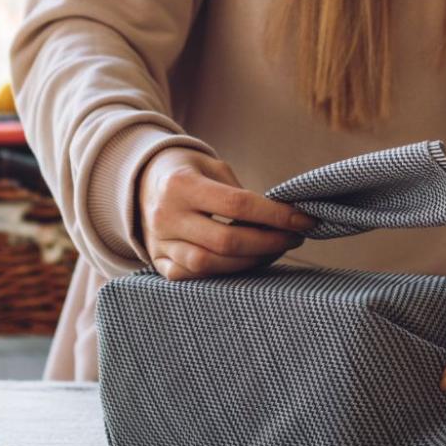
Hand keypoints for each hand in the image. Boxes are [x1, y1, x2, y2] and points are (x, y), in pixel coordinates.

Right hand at [137, 146, 315, 278]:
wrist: (140, 182)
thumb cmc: (188, 172)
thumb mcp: (212, 167)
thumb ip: (241, 194)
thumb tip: (282, 219)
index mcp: (180, 185)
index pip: (237, 205)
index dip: (275, 216)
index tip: (304, 220)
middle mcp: (165, 216)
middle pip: (226, 242)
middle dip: (269, 243)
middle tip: (294, 238)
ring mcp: (159, 243)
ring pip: (210, 265)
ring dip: (250, 263)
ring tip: (274, 250)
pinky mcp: (158, 262)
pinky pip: (193, 278)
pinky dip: (224, 274)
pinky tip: (246, 263)